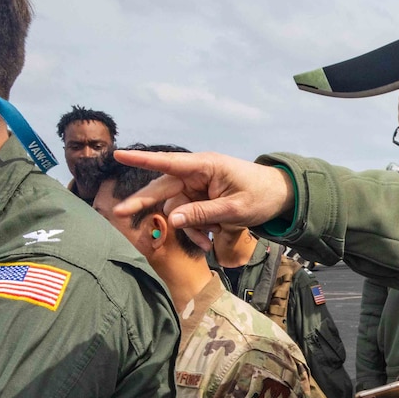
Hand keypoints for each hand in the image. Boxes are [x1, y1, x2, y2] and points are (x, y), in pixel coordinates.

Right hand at [110, 149, 293, 234]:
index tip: (119, 155)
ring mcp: (198, 187)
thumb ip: (203, 213)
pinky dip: (196, 229)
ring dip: (188, 228)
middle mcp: (196, 174)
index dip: (142, 160)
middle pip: (163, 189)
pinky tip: (211, 240)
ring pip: (177, 209)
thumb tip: (172, 220)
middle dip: (143, 203)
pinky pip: (188, 215)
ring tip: (208, 241)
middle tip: (118, 214)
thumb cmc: (261, 196)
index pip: (168, 162)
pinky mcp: (202, 199)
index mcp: (205, 166)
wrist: (280, 197)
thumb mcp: (234, 209)